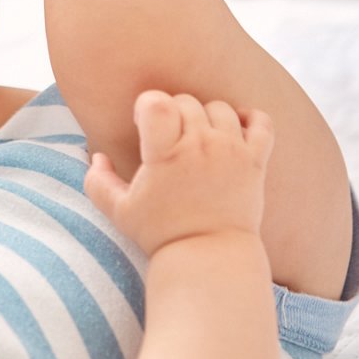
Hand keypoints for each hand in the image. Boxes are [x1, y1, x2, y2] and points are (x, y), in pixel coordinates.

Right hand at [84, 90, 273, 256]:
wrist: (209, 258)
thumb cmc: (161, 234)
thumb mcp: (119, 212)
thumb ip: (98, 182)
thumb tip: (97, 156)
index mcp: (166, 155)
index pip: (158, 102)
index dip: (148, 105)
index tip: (145, 126)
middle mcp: (201, 147)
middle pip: (186, 101)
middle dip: (173, 113)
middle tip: (169, 140)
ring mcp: (232, 152)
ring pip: (220, 107)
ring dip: (205, 116)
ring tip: (197, 139)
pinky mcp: (256, 162)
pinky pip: (261, 122)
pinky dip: (250, 118)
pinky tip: (234, 130)